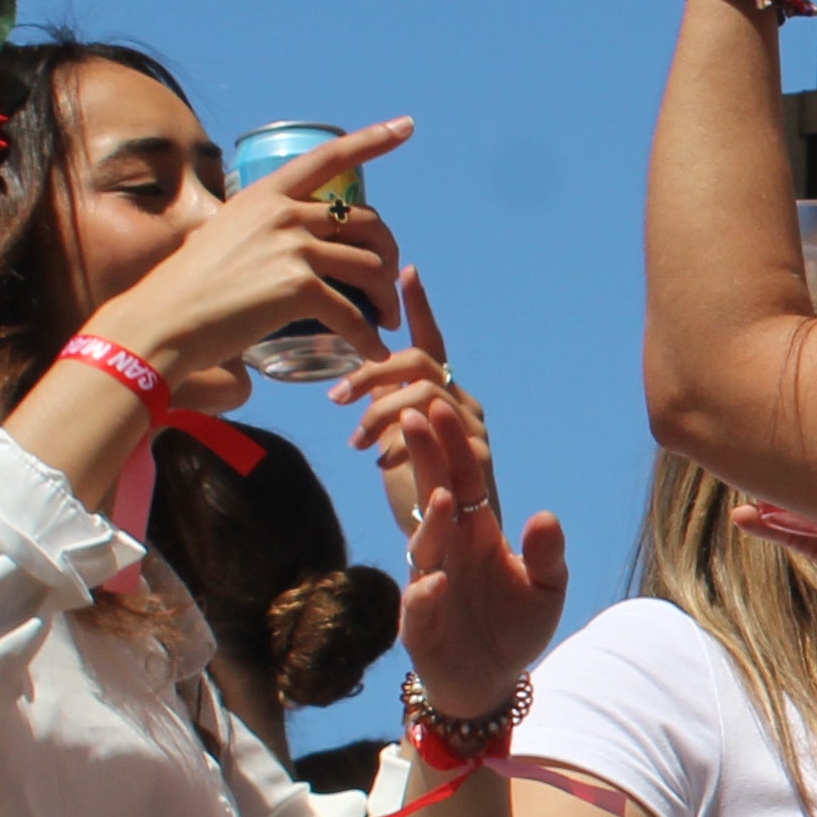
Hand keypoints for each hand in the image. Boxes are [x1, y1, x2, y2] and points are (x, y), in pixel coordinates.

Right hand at [89, 119, 404, 379]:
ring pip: (370, 267)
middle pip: (367, 221)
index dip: (373, 140)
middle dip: (389, 252)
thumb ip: (254, 228)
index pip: (329, 157)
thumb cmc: (184, 290)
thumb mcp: (218, 236)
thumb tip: (276, 234)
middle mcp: (282, 213)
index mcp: (265, 195)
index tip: (406, 126)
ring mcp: (292, 248)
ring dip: (386, 298)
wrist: (159, 324)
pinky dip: (369, 337)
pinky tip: (374, 351)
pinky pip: (354, 313)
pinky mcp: (298, 289)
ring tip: (385, 321)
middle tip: (388, 283)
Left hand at [339, 268, 487, 543]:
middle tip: (337, 398)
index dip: (419, 306)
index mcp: (443, 394)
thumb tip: (355, 380)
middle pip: (420, 362)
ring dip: (382, 412)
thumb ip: (386, 408)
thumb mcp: (395, 442)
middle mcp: (462, 404)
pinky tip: (383, 463)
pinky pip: (437, 436)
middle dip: (374, 371)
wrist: (454, 547)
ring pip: (424, 394)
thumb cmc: (420, 492)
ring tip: (358, 442)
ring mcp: (473, 430)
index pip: (431, 342)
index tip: (405, 269)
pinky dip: (403, 445)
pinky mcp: (479, 459)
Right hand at [391, 384, 564, 712]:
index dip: (452, 447)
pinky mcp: (421, 625)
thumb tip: (546, 516)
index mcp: (478, 534)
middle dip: (424, 459)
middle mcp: (449, 552)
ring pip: (425, 546)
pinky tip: (438, 581)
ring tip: (444, 498)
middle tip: (414, 419)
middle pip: (433, 497)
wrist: (492, 680)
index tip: (441, 408)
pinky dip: (427, 593)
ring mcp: (430, 585)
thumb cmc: (515, 626)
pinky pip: (419, 604)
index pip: (463, 481)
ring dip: (432, 522)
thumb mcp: (548, 588)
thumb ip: (549, 554)